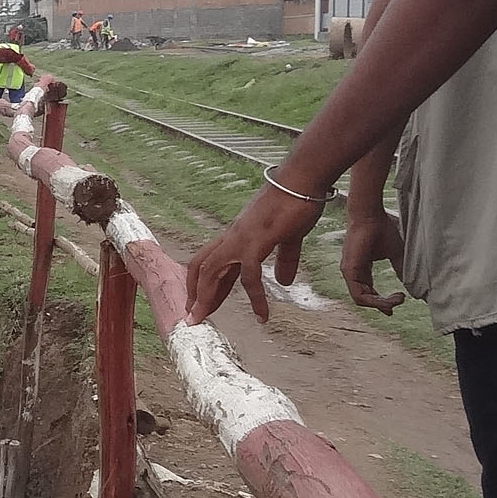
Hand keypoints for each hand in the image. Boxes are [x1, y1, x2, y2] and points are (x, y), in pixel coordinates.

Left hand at [185, 185, 324, 323]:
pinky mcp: (256, 241)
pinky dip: (254, 297)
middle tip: (193, 318)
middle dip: (195, 293)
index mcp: (237, 235)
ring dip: (206, 296)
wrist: (302, 179)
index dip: (204, 285)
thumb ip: (284, 258)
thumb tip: (283, 281)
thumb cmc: (295, 201)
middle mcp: (233, 237)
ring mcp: (241, 238)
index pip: (212, 262)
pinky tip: (262, 314)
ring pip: (211, 271)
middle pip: (202, 267)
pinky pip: (249, 275)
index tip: (200, 304)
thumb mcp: (288, 236)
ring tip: (204, 318)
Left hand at [340, 205, 408, 314]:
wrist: (371, 215)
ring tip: (398, 299)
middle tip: (398, 302)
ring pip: (362, 300)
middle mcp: (353, 272)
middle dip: (383, 304)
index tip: (396, 304)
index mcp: (362, 268)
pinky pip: (359, 295)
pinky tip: (389, 299)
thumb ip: (400, 268)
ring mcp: (349, 272)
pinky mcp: (349, 271)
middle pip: (365, 298)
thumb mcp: (395, 253)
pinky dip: (375, 301)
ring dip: (381, 304)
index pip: (369, 291)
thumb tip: (412, 284)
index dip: (382, 301)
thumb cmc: (382, 228)